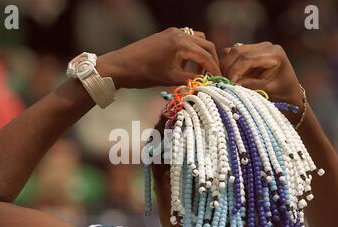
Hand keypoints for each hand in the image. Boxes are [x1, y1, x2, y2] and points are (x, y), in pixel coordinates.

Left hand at [96, 27, 220, 88]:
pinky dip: (191, 52)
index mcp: (180, 42)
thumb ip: (190, 79)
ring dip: (201, 55)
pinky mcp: (165, 36)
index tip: (219, 80)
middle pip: (205, 45)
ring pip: (196, 41)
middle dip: (211, 60)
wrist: (119, 66)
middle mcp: (179, 33)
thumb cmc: (142, 73)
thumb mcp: (169, 78)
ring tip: (200, 72)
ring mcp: (171, 33)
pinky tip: (186, 67)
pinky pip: (186, 41)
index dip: (214, 69)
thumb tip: (205, 83)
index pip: (205, 55)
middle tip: (213, 76)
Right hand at [220, 42, 302, 106]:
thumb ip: (249, 85)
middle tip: (222, 82)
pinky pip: (233, 53)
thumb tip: (230, 84)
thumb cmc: (281, 94)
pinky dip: (227, 64)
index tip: (227, 84)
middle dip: (227, 68)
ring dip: (225, 65)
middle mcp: (266, 46)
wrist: (289, 92)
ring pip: (232, 51)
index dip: (234, 71)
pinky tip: (227, 75)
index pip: (247, 59)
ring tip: (224, 79)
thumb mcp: (266, 91)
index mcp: (274, 53)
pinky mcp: (251, 50)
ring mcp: (258, 46)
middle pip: (237, 52)